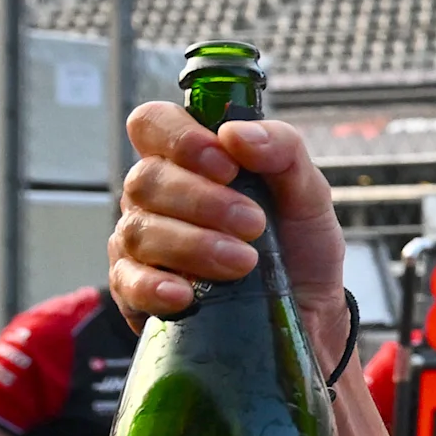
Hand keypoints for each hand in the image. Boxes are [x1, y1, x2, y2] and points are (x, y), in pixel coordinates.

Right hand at [110, 103, 349, 346]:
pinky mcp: (137, 291)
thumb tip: (237, 133)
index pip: (153, 124)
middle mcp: (157, 198)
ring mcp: (142, 244)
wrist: (307, 312)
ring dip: (194, 244)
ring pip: (139, 231)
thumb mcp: (308, 193)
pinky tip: (186, 294)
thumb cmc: (299, 246)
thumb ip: (283, 150)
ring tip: (243, 262)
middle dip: (203, 201)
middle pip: (145, 180)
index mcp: (190, 162)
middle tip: (253, 223)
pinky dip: (155, 287)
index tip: (226, 166)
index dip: (180, 138)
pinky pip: (127, 283)